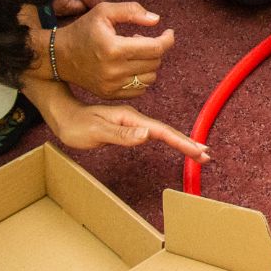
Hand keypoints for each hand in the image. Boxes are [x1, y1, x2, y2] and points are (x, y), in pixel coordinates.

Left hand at [43, 89, 210, 162]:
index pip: (161, 132)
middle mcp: (135, 119)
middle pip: (166, 132)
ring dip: (180, 142)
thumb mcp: (96, 131)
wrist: (64, 114)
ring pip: (162, 133)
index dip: (180, 142)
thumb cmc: (76, 125)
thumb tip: (146, 135)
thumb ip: (121, 134)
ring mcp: (133, 123)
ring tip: (197, 152)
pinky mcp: (129, 128)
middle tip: (206, 155)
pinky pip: (153, 134)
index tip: (198, 151)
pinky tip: (173, 143)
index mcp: (130, 119)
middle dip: (187, 143)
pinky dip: (168, 140)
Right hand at [54, 1, 173, 98]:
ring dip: (149, 63)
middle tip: (142, 39)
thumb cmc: (83, 30)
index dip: (167, 39)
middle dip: (155, 49)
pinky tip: (131, 66)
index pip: (155, 48)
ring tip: (134, 52)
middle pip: (155, 62)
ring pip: (150, 77)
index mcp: (114, 48)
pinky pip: (140, 89)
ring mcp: (112, 85)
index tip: (169, 33)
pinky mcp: (110, 94)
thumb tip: (156, 20)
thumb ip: (132, 11)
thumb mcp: (104, 11)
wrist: (59, 56)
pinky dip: (142, 77)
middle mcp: (114, 70)